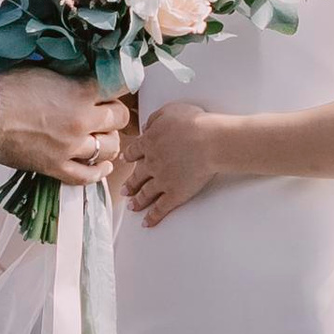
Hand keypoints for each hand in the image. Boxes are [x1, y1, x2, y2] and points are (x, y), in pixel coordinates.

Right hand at [0, 69, 129, 187]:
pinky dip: (98, 172)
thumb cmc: (7, 88)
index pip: (120, 87)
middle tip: (105, 110)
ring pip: (109, 148)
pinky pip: (86, 176)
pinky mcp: (56, 167)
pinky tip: (103, 165)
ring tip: (101, 136)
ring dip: (108, 140)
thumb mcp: (45, 70)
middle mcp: (82, 121)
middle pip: (119, 119)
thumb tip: (85, 75)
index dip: (120, 85)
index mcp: (81, 92)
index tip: (117, 85)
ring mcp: (70, 148)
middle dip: (115, 113)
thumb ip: (71, 75)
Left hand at [121, 103, 227, 228]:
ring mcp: (162, 180)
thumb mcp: (170, 111)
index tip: (125, 160)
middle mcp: (151, 163)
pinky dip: (153, 216)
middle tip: (125, 190)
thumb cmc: (194, 123)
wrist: (208, 141)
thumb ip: (155, 119)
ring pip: (145, 193)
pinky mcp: (175, 194)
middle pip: (137, 175)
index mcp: (149, 142)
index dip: (129, 156)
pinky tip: (147, 222)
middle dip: (130, 184)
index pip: (134, 151)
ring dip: (138, 201)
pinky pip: (161, 208)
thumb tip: (147, 126)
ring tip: (132, 207)